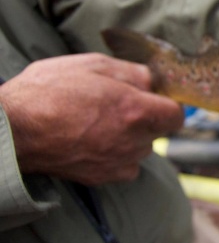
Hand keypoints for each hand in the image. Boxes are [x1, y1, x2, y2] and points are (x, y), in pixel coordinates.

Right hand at [0, 54, 183, 184]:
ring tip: (98, 121)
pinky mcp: (103, 177)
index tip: (155, 98)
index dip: (168, 104)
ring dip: (130, 137)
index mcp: (136, 111)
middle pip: (159, 131)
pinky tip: (93, 140)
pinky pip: (124, 165)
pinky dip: (116, 155)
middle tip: (118, 105)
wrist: (13, 128)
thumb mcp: (94, 65)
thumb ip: (134, 73)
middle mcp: (134, 141)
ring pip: (141, 148)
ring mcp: (119, 162)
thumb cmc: (48, 91)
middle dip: (146, 118)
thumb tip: (155, 80)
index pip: (177, 115)